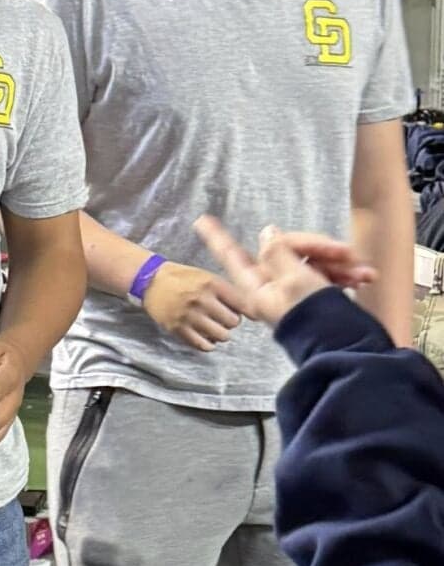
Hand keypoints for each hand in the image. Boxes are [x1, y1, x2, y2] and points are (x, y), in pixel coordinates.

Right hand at [140, 261, 243, 352]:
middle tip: (224, 319)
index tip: (247, 314)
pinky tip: (207, 338)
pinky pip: (202, 345)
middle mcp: (201, 300)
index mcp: (211, 284)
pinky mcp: (178, 328)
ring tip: (215, 328)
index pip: (242, 304)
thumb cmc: (181, 278)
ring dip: (221, 334)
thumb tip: (249, 311)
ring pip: (221, 335)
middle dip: (231, 322)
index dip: (248, 311)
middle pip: (233, 322)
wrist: (151, 281)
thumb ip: (226, 292)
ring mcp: (189, 316)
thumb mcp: (206, 276)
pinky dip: (208, 344)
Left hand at [194, 216, 375, 328]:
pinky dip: (346, 274)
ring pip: (312, 260)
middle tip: (345, 253)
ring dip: (340, 263)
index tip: (201, 220)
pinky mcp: (314, 295)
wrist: (344, 345)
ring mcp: (293, 290)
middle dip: (320, 248)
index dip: (217, 237)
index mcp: (257, 285)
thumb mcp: (293, 278)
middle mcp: (272, 286)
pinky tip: (365, 277)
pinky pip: (327, 274)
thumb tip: (267, 233)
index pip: (232, 254)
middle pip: (287, 249)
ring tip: (363, 273)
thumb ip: (278, 252)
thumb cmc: (313, 315)